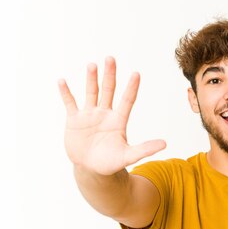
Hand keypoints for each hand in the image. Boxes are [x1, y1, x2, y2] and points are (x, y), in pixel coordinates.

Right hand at [58, 56, 165, 174]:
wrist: (90, 169)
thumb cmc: (110, 162)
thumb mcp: (128, 156)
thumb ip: (144, 149)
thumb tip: (165, 144)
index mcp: (118, 121)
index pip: (127, 100)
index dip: (131, 88)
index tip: (136, 74)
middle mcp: (105, 114)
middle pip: (108, 90)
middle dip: (110, 75)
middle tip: (111, 58)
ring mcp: (89, 115)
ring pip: (91, 93)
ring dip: (91, 79)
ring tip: (92, 65)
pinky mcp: (74, 120)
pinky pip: (70, 103)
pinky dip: (66, 93)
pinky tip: (62, 81)